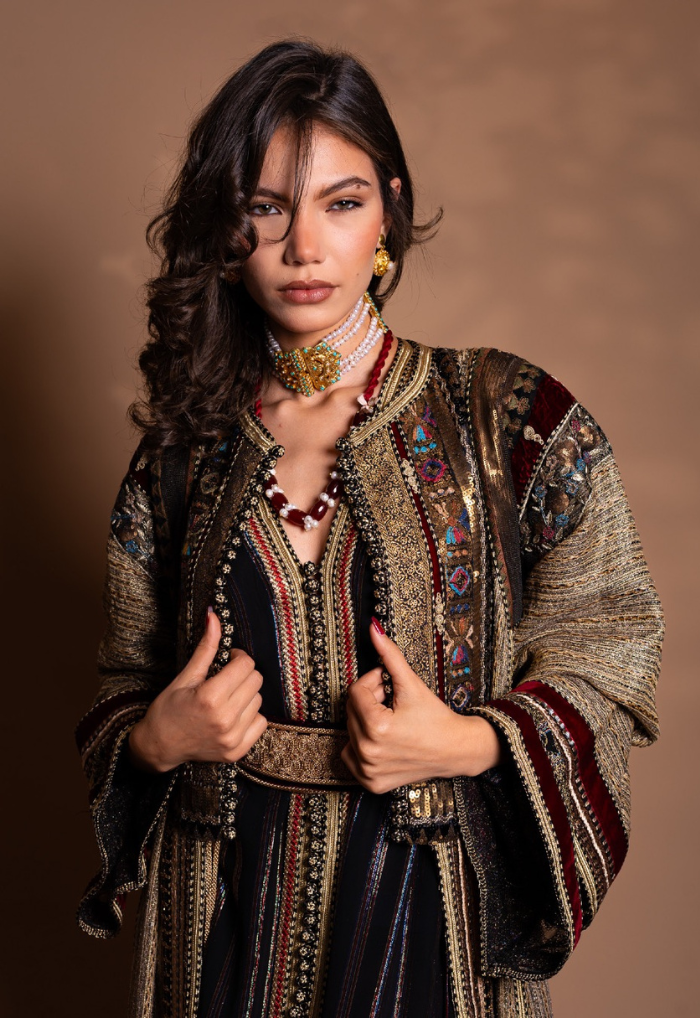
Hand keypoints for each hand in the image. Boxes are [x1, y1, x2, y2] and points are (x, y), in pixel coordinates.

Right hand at [127, 609, 267, 772]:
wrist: (159, 746)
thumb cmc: (168, 709)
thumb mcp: (185, 676)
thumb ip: (206, 647)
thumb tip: (214, 615)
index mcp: (211, 697)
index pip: (246, 664)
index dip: (237, 657)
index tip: (228, 659)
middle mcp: (225, 719)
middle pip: (256, 680)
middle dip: (243, 674)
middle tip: (226, 678)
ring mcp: (233, 738)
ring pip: (259, 701)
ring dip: (246, 695)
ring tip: (226, 699)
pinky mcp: (238, 751)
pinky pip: (261, 723)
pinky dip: (250, 716)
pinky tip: (232, 715)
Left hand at [340, 618, 500, 793]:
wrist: (456, 750)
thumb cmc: (436, 718)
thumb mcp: (411, 684)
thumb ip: (389, 655)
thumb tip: (373, 628)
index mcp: (377, 728)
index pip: (355, 692)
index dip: (373, 683)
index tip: (390, 684)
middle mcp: (369, 752)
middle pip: (351, 711)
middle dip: (370, 701)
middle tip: (393, 702)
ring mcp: (369, 771)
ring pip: (350, 731)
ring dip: (365, 721)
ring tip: (391, 720)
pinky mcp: (372, 782)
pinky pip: (350, 756)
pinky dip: (361, 745)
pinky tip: (383, 740)